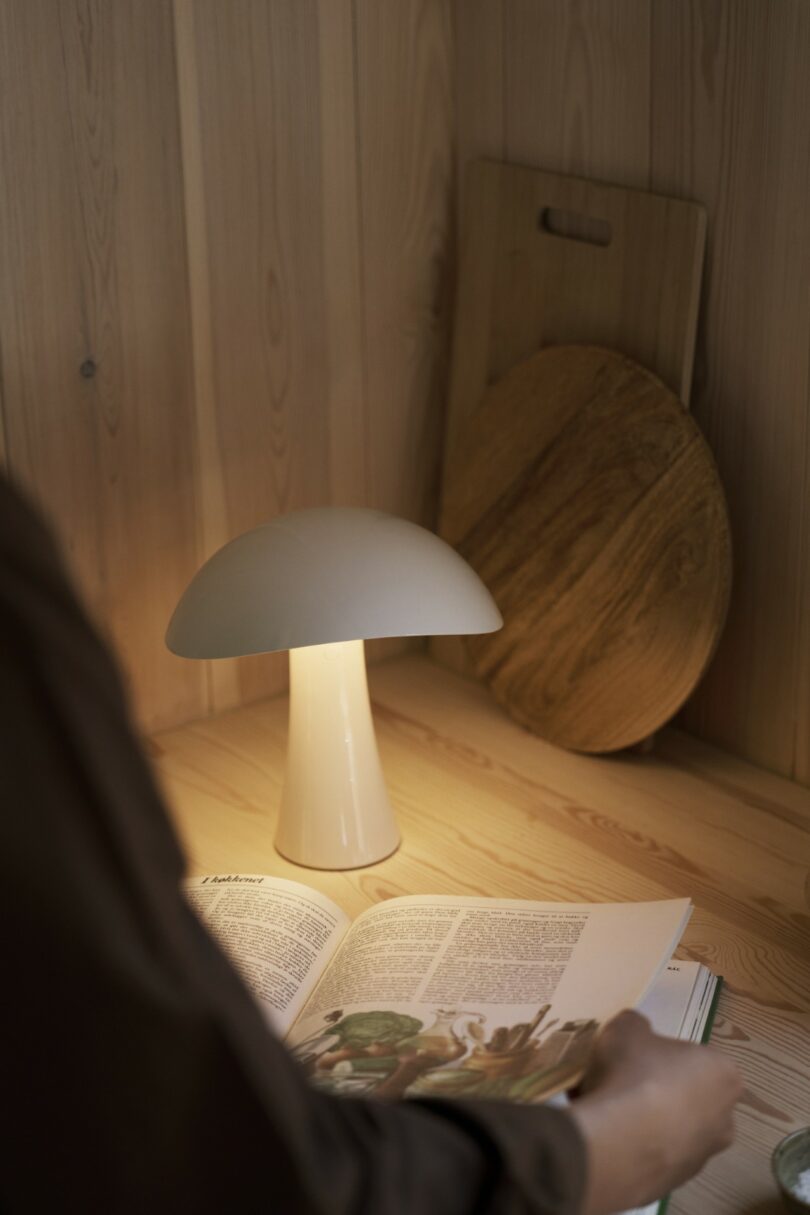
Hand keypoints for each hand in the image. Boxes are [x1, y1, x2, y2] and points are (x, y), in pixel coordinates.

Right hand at [568, 1010, 742, 1214]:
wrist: (618, 1141)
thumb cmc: (634, 1074)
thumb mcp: (627, 1027)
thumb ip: (638, 1026)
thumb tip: (638, 1035)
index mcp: (723, 1073)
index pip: (698, 1058)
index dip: (667, 1055)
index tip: (641, 1057)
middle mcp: (725, 1118)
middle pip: (691, 1096)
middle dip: (663, 1090)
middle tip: (627, 1083)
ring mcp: (704, 1155)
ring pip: (675, 1128)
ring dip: (651, 1120)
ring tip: (612, 1112)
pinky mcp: (679, 1182)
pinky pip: (657, 1154)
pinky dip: (639, 1146)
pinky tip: (611, 1136)